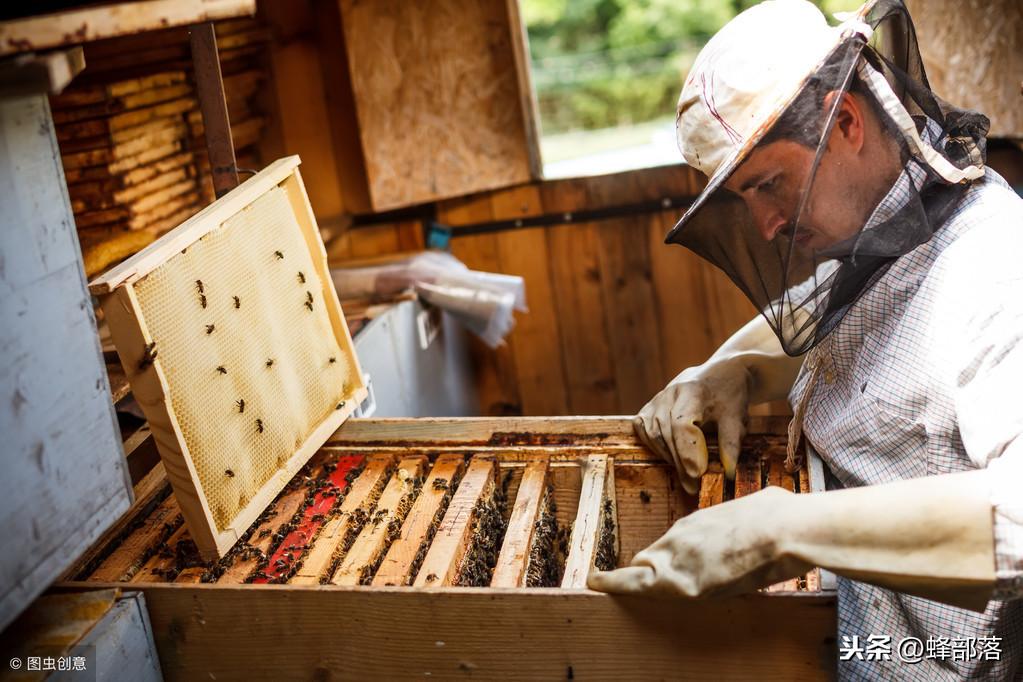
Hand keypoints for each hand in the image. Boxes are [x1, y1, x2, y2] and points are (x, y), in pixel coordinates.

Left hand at [589, 470, 997, 611]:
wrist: (786, 528)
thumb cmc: (780, 514)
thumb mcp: (756, 507)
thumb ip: (744, 520)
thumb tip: (761, 513)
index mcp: (700, 523)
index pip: (670, 543)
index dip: (657, 556)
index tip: (645, 561)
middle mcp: (684, 537)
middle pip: (651, 557)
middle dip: (635, 570)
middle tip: (610, 577)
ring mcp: (682, 558)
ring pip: (641, 571)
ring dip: (623, 579)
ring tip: (600, 581)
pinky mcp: (685, 581)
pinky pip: (645, 585)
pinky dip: (621, 584)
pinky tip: (601, 583)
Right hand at [634, 358, 750, 493]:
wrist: (722, 372)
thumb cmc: (731, 395)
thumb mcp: (737, 417)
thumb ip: (731, 443)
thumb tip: (727, 472)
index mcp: (693, 390)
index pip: (682, 424)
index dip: (686, 451)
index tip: (698, 473)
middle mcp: (670, 392)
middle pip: (667, 432)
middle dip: (679, 462)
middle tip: (693, 486)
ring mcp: (657, 398)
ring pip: (653, 433)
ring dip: (668, 457)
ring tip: (685, 477)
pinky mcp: (650, 405)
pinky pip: (644, 429)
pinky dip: (655, 446)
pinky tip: (669, 458)